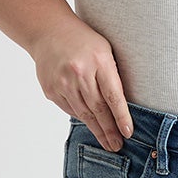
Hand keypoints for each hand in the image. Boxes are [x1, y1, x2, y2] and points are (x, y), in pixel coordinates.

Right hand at [30, 13, 132, 150]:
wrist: (49, 31)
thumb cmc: (84, 41)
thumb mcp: (104, 51)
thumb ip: (112, 76)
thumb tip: (121, 109)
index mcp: (99, 60)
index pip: (113, 95)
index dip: (121, 117)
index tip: (128, 133)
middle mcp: (79, 73)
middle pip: (98, 109)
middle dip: (109, 130)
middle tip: (117, 146)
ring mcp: (63, 82)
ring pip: (83, 113)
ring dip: (97, 130)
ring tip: (107, 143)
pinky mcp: (51, 90)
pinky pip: (70, 109)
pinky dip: (82, 117)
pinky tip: (90, 124)